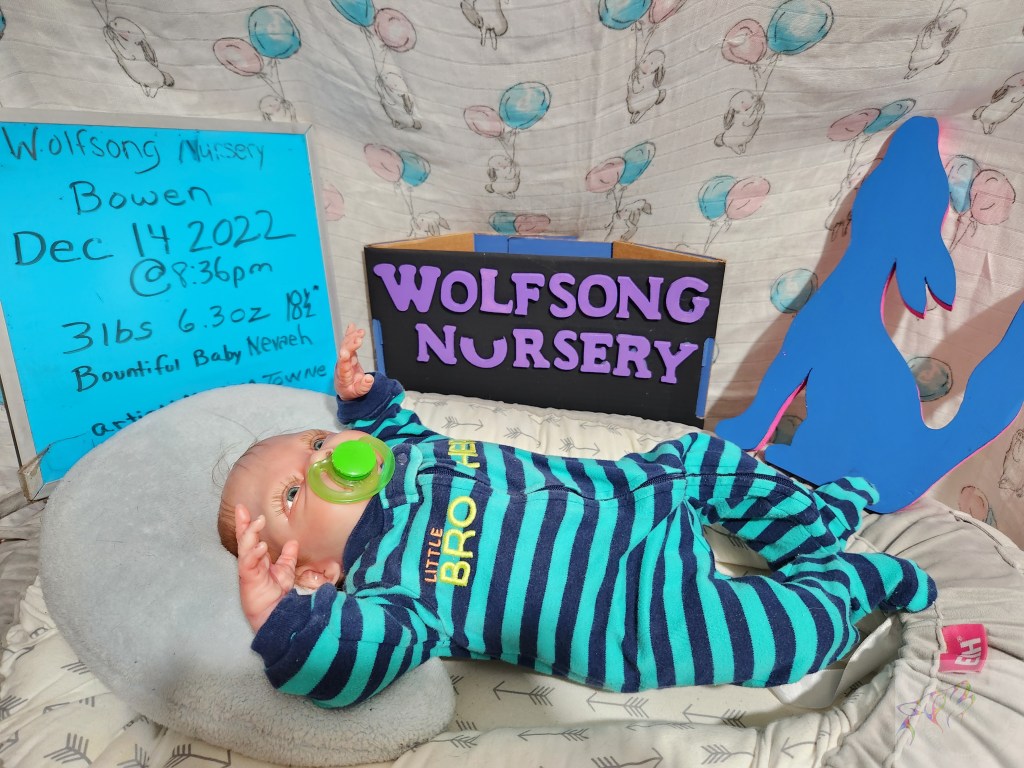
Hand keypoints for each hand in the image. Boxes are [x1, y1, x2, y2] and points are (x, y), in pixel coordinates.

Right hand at [235, 504, 296, 631]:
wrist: (277, 614)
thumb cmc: (278, 595)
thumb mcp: (285, 571)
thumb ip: (287, 557)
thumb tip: (292, 542)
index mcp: (258, 559)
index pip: (252, 538)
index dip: (248, 524)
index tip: (245, 509)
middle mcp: (251, 563)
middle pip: (244, 540)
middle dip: (242, 524)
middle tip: (242, 509)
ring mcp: (249, 571)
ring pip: (245, 549)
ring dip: (250, 535)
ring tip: (257, 523)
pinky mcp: (249, 581)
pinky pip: (249, 564)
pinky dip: (254, 554)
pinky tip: (260, 546)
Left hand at [334, 323, 374, 400]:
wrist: (346, 388)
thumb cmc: (351, 391)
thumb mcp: (359, 393)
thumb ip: (364, 386)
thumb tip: (369, 378)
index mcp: (343, 376)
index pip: (343, 366)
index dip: (344, 359)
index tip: (345, 352)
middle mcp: (342, 365)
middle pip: (345, 353)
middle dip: (351, 345)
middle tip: (359, 339)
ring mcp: (344, 359)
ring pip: (346, 347)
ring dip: (352, 338)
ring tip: (361, 332)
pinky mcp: (349, 355)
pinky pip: (348, 343)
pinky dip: (351, 335)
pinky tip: (352, 326)